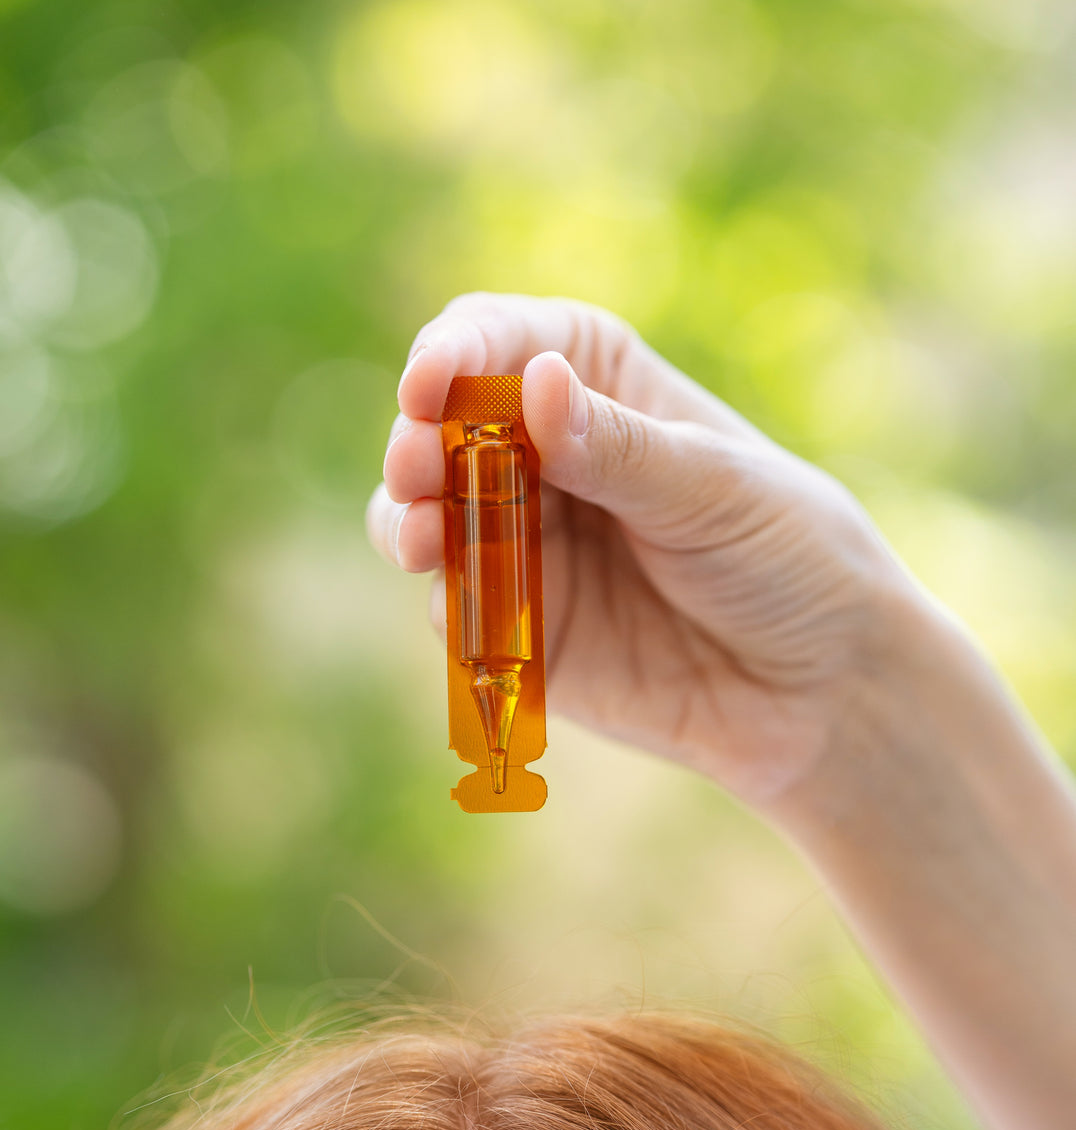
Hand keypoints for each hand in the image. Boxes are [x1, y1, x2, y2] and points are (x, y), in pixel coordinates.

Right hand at [368, 290, 934, 807]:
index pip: (505, 342)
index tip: (431, 383)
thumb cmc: (787, 557)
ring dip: (406, 520)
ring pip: (430, 516)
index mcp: (601, 388)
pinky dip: (445, 602)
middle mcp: (548, 459)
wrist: (820, 690)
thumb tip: (537, 384)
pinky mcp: (520, 629)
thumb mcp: (713, 489)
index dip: (456, 350)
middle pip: (445, 428)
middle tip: (415, 467)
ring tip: (418, 535)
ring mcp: (528, 545)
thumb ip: (621, 450)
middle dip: (417, 442)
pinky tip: (455, 604)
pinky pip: (458, 608)